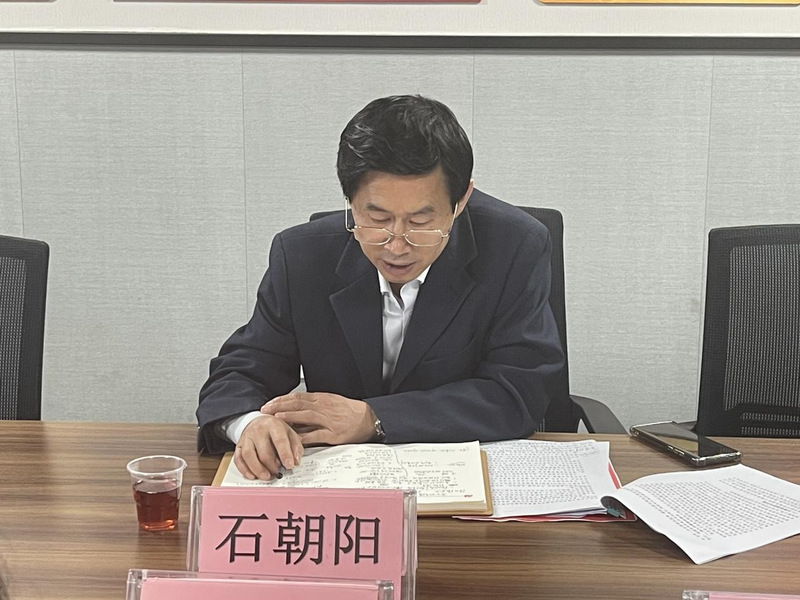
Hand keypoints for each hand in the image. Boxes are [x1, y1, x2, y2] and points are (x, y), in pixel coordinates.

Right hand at [234, 414, 303, 480]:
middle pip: (264, 451)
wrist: (259, 421)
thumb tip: (296, 461)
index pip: (279, 440)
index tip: (289, 465)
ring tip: (267, 476)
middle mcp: (258, 430)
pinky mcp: (238, 445)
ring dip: (258, 469)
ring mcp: (246, 437)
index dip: (285, 454)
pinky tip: (252, 476)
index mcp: (274, 425)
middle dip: (272, 466)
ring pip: (249, 455)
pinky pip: (238, 459)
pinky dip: (244, 469)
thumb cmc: (276, 430)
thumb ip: (296, 446)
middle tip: (278, 473)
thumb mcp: (290, 433)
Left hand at [260, 391, 375, 445]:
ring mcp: (328, 421)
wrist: (368, 419)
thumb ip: (313, 404)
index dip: (282, 399)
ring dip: (290, 416)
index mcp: (322, 399)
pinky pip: (316, 435)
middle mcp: (324, 408)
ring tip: (276, 418)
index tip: (270, 403)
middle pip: (299, 404)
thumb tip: (294, 407)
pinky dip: (304, 436)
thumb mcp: (330, 401)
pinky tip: (294, 438)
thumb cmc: (348, 411)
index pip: (298, 396)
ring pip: (306, 416)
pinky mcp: (334, 434)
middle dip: (280, 406)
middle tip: (267, 410)